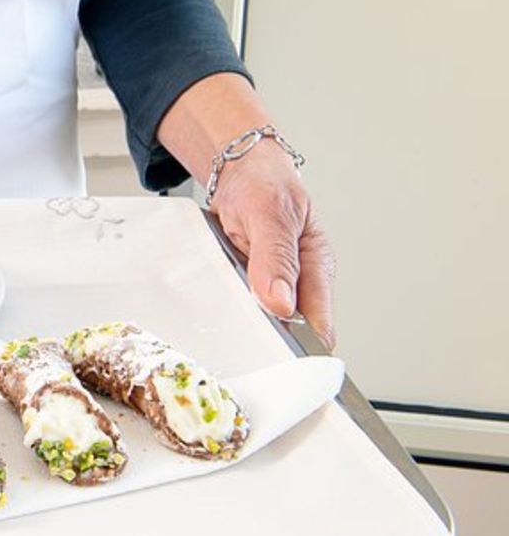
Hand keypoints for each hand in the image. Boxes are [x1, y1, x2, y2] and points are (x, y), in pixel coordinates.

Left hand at [211, 142, 335, 348]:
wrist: (238, 171)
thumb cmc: (264, 183)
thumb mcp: (270, 213)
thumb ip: (276, 258)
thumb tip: (282, 304)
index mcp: (317, 268)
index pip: (320, 327)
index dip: (303, 351)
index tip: (279, 364)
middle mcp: (298, 282)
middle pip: (290, 332)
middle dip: (267, 342)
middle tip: (242, 346)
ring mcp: (273, 284)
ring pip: (262, 323)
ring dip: (243, 327)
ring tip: (227, 328)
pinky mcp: (249, 283)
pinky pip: (239, 306)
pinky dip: (228, 310)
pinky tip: (216, 309)